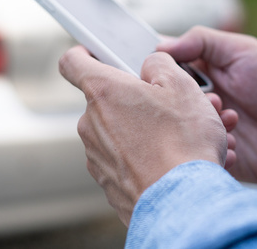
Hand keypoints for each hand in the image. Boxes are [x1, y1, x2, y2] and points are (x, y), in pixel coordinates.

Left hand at [59, 46, 230, 225]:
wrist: (183, 202)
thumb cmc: (183, 143)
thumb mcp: (182, 86)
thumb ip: (159, 64)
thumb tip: (150, 65)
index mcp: (104, 92)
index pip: (73, 62)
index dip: (84, 52)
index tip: (96, 52)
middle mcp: (91, 124)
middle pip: (107, 99)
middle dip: (136, 99)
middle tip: (171, 105)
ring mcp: (97, 156)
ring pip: (120, 132)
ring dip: (146, 129)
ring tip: (183, 137)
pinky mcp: (109, 183)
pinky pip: (126, 160)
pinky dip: (146, 156)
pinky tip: (175, 161)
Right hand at [158, 26, 256, 182]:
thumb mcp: (243, 50)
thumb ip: (201, 41)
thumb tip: (159, 46)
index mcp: (204, 75)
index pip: (168, 72)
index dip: (162, 73)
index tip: (161, 73)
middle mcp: (202, 103)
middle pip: (171, 103)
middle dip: (185, 103)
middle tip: (214, 100)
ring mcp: (210, 131)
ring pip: (185, 132)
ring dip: (203, 127)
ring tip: (233, 121)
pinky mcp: (219, 158)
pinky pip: (201, 158)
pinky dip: (214, 152)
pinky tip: (236, 145)